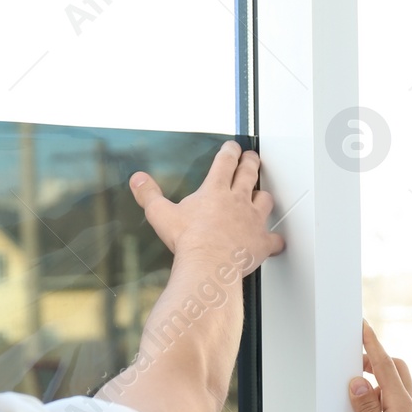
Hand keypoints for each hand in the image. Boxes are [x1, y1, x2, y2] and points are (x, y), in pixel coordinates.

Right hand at [129, 140, 284, 278]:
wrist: (208, 265)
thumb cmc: (188, 241)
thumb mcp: (160, 214)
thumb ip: (149, 195)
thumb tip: (138, 180)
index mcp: (215, 190)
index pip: (226, 162)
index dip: (230, 151)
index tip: (233, 147)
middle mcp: (238, 200)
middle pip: (249, 173)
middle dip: (251, 162)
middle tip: (252, 158)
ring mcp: (253, 220)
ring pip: (264, 200)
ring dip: (263, 196)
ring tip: (262, 195)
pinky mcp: (261, 241)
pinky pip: (273, 238)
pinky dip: (274, 240)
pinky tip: (274, 241)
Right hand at [349, 320, 411, 411]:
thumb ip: (366, 407)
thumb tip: (357, 381)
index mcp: (402, 404)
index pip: (385, 365)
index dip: (372, 343)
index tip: (363, 327)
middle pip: (395, 368)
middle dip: (376, 358)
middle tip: (355, 359)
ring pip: (397, 382)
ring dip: (378, 378)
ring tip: (359, 391)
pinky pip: (398, 398)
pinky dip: (383, 394)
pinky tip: (372, 410)